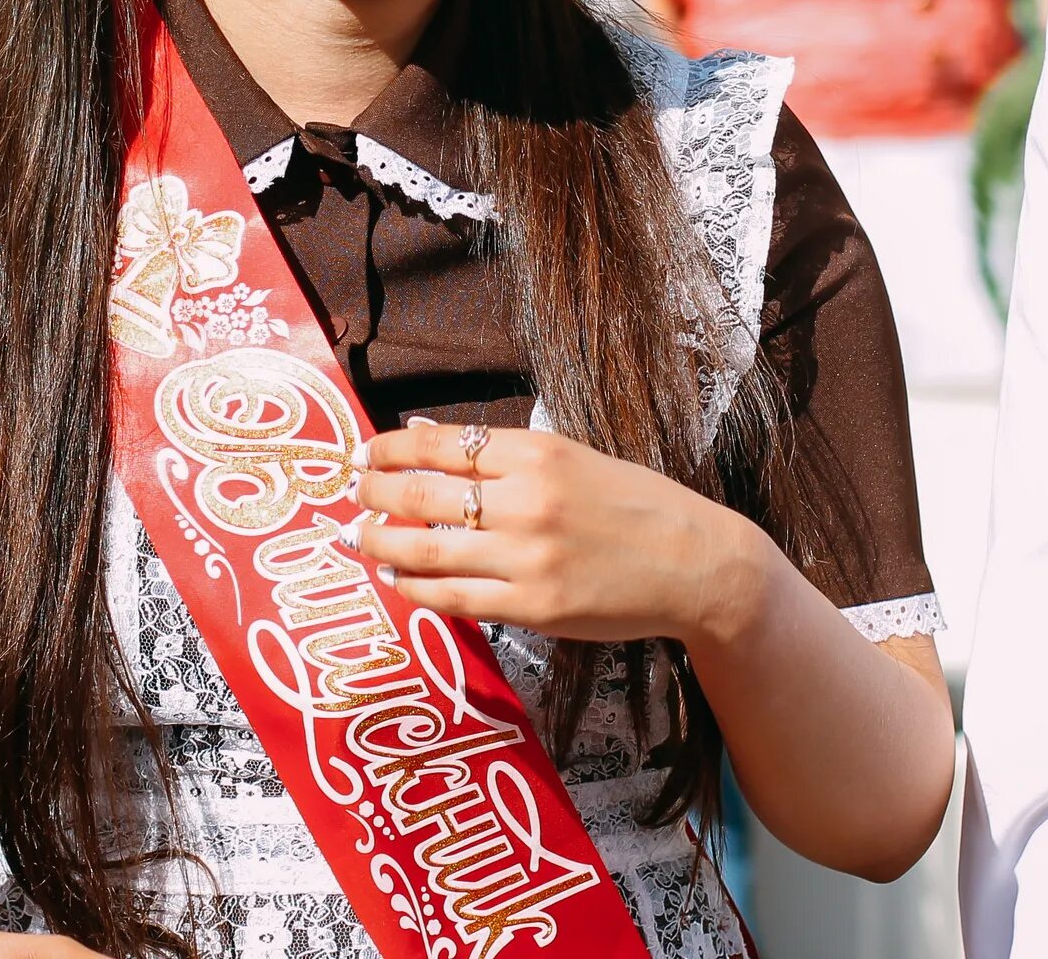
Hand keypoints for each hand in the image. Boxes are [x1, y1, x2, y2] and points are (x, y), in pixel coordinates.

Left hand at [348, 419, 774, 654]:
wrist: (694, 564)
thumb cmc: (632, 505)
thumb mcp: (572, 457)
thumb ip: (503, 454)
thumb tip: (425, 440)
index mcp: (537, 454)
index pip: (440, 446)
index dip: (389, 449)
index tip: (364, 454)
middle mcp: (527, 502)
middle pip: (420, 494)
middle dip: (373, 494)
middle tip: (353, 494)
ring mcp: (527, 559)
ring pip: (426, 550)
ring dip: (380, 542)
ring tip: (360, 536)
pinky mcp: (533, 608)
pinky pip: (453, 599)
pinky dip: (414, 587)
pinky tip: (397, 576)